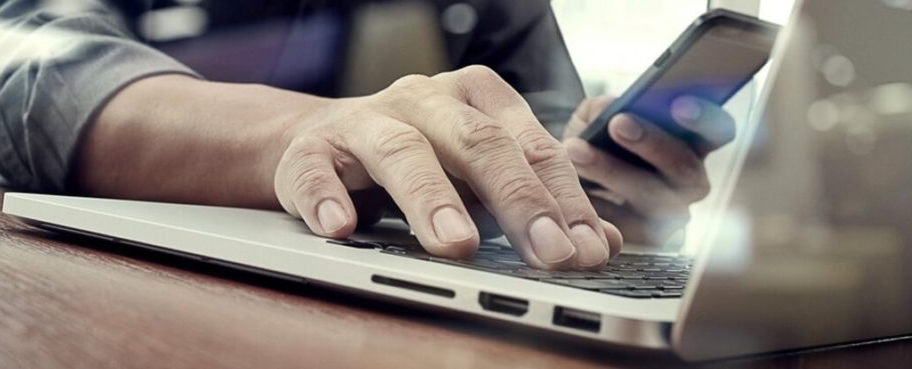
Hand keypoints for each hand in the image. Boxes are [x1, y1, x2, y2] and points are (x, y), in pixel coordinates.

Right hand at [274, 66, 622, 269]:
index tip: (585, 249)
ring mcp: (365, 121)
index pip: (529, 146)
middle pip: (476, 141)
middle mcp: (424, 101)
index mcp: (475, 99)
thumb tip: (600, 243)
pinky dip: (327, 198)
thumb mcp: (479, 174)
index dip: (562, 198)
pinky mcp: (310, 150)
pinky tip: (341, 228)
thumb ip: (536, 201)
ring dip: (430, 197)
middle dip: (517, 198)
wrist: (323, 141)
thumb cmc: (418, 159)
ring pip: (400, 151)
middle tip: (546, 251)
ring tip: (456, 244)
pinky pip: (316, 171)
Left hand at [560, 96, 735, 244]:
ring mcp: (672, 213)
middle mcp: (690, 180)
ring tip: (577, 150)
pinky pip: (626, 224)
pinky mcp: (646, 237)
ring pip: (654, 198)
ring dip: (615, 172)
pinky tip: (573, 186)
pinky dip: (599, 204)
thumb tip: (606, 109)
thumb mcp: (596, 116)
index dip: (704, 118)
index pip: (718, 130)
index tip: (678, 104)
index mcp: (694, 142)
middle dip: (652, 143)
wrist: (576, 178)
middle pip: (685, 167)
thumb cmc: (597, 141)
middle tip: (618, 123)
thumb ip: (602, 108)